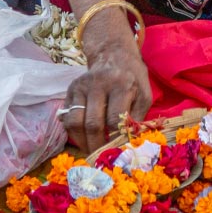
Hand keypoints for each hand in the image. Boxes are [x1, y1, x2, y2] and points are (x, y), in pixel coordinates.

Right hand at [60, 21, 151, 151]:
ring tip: (91, 152)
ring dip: (82, 142)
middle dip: (97, 146)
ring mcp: (81, 86)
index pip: (115, 120)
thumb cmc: (133, 78)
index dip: (116, 140)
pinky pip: (67, 117)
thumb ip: (138, 118)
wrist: (113, 55)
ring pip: (75, 122)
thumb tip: (129, 144)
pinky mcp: (71, 89)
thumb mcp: (144, 94)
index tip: (118, 153)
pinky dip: (74, 133)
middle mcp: (99, 84)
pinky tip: (84, 140)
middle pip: (92, 123)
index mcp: (122, 84)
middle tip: (101, 158)